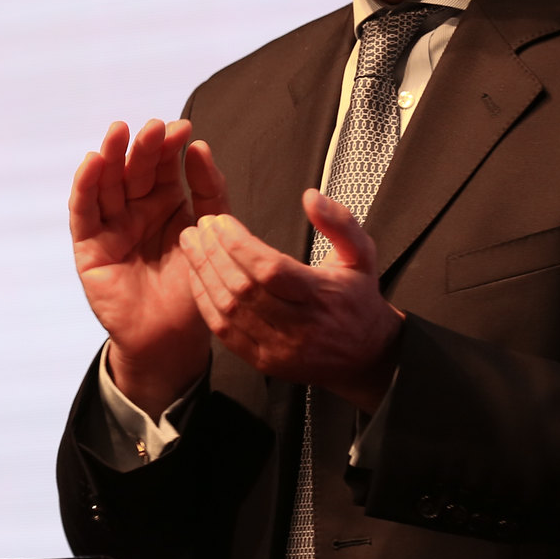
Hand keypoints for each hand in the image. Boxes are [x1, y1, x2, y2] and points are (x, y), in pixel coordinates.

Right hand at [69, 119, 227, 416]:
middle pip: (134, 170)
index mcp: (164, 204)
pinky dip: (85, 186)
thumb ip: (209, 193)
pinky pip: (84, 213)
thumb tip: (200, 147)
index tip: (183, 128)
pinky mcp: (89, 247)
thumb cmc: (194, 289)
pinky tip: (93, 162)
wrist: (174, 339)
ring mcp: (110, 227)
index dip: (169, 147)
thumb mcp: (210, 235)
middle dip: (142, 147)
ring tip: (120, 131)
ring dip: (111, 156)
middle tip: (154, 128)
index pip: (163, 167)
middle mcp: (134, 210)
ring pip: (106, 184)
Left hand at [179, 189, 403, 412]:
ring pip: (229, 310)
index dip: (238, 244)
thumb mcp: (362, 254)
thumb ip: (339, 222)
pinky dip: (206, 303)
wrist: (368, 356)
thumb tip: (310, 196)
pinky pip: (225, 333)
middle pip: (244, 288)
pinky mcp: (265, 362)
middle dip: (214, 253)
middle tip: (199, 227)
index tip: (220, 221)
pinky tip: (197, 277)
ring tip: (192, 245)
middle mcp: (300, 326)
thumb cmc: (358, 299)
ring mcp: (280, 348)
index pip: (270, 270)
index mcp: (321, 295)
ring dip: (204, 274)